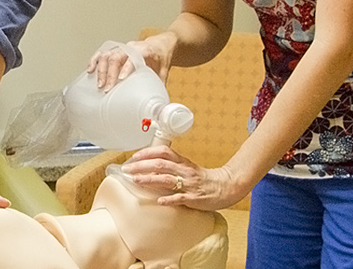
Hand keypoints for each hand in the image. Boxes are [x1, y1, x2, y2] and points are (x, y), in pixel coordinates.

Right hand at [87, 40, 169, 91]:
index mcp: (145, 50)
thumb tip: (159, 104)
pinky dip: (95, 61)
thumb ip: (160, 85)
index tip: (121, 79)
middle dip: (110, 73)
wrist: (160, 44)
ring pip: (107, 55)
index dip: (126, 68)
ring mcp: (121, 47)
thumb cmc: (161, 57)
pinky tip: (90, 70)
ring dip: (101, 69)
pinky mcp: (115, 50)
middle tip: (107, 88)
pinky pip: (102, 53)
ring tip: (99, 84)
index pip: (132, 57)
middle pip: (116, 57)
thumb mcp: (164, 70)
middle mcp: (131, 47)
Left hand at [121, 145, 250, 210]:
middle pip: (160, 164)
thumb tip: (150, 168)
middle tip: (127, 169)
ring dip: (149, 179)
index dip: (147, 152)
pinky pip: (180, 198)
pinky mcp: (194, 198)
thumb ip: (172, 166)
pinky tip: (159, 200)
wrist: (226, 187)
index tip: (133, 157)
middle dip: (141, 166)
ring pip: (167, 179)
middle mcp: (185, 171)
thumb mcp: (188, 168)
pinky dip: (169, 199)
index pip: (163, 151)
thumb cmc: (204, 179)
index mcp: (183, 162)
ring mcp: (189, 184)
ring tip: (136, 180)